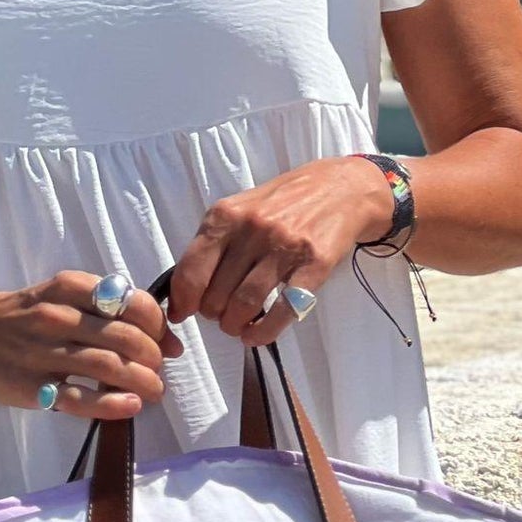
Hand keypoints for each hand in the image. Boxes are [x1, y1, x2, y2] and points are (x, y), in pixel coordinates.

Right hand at [0, 271, 183, 418]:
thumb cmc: (22, 317)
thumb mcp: (59, 295)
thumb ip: (104, 309)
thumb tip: (162, 336)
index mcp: (69, 288)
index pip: (131, 303)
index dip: (159, 325)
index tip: (166, 342)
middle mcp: (57, 317)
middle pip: (125, 337)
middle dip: (154, 357)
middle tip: (159, 371)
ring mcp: (43, 353)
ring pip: (107, 366)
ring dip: (143, 382)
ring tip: (154, 391)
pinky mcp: (32, 387)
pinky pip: (80, 398)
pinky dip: (112, 404)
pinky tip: (130, 406)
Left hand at [167, 157, 394, 344]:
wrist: (340, 188)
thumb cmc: (281, 204)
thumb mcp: (238, 210)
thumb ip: (211, 245)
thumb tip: (182, 293)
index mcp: (226, 215)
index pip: (190, 270)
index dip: (182, 301)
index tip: (182, 313)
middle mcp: (253, 229)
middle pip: (216, 294)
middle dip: (212, 314)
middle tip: (220, 314)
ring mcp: (285, 246)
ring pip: (244, 305)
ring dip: (234, 325)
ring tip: (237, 324)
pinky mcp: (314, 265)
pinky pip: (282, 311)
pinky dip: (263, 332)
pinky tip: (256, 333)